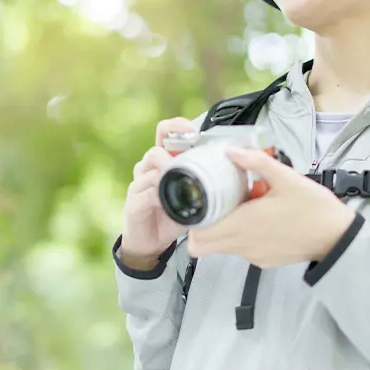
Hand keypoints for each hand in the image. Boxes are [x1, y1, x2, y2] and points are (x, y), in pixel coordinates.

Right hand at [119, 117, 196, 268]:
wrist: (149, 242)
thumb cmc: (170, 215)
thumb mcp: (192, 197)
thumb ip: (206, 185)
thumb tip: (236, 177)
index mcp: (162, 162)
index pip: (164, 133)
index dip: (176, 127)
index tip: (192, 130)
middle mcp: (147, 169)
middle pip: (155, 149)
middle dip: (173, 154)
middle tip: (189, 161)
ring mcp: (138, 185)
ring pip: (150, 169)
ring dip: (168, 172)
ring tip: (182, 181)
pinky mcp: (133, 202)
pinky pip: (146, 193)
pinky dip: (160, 196)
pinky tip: (170, 203)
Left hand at [185, 148, 356, 268]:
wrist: (339, 237)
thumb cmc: (314, 208)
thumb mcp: (287, 178)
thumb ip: (256, 161)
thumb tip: (230, 150)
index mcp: (243, 225)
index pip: (198, 238)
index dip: (192, 224)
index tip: (198, 204)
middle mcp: (244, 245)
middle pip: (204, 245)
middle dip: (201, 227)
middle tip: (212, 205)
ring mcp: (254, 256)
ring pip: (222, 248)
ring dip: (222, 230)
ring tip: (237, 207)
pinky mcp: (264, 260)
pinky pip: (242, 250)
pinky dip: (241, 237)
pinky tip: (256, 219)